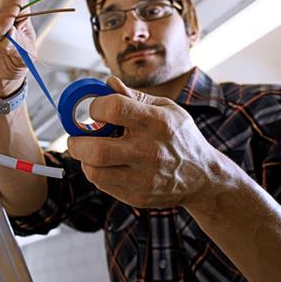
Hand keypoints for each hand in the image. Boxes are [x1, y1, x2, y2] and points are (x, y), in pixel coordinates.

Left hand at [67, 77, 225, 208]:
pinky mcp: (138, 197)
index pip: (113, 109)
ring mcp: (143, 178)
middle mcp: (149, 152)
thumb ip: (135, 97)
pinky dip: (97, 172)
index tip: (94, 110)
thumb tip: (108, 84)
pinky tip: (105, 164)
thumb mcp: (166, 109)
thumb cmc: (180, 137)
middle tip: (76, 137)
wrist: (203, 178)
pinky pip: (103, 185)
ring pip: (94, 172)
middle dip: (77, 141)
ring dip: (84, 159)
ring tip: (90, 151)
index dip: (94, 107)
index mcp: (156, 122)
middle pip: (96, 150)